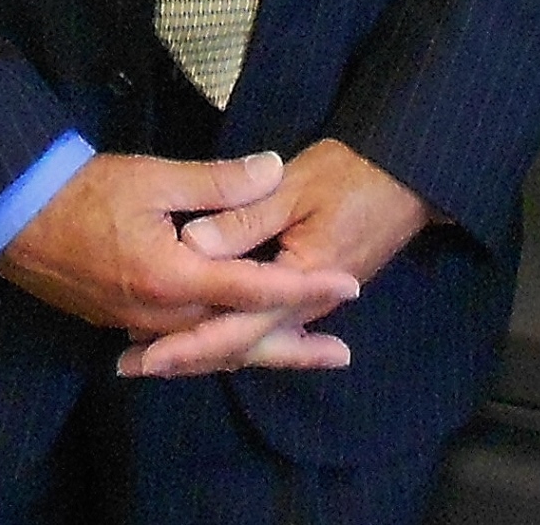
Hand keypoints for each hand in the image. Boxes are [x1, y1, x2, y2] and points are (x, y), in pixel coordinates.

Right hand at [0, 150, 362, 375]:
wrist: (12, 220)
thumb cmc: (81, 192)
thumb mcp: (153, 177)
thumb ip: (217, 181)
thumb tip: (274, 169)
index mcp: (172, 277)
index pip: (253, 288)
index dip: (305, 288)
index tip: (349, 286)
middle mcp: (160, 314)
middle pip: (239, 339)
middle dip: (294, 346)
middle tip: (343, 353)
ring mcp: (140, 325)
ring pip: (212, 348)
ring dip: (261, 350)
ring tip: (306, 352)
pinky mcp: (126, 322)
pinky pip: (185, 345)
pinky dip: (220, 347)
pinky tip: (241, 344)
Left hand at [155, 140, 436, 375]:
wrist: (409, 176)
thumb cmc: (355, 173)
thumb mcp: (297, 186)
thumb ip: (243, 216)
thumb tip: (193, 243)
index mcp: (299, 280)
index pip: (236, 323)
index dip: (189, 341)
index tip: (146, 354)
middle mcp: (305, 304)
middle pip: (239, 343)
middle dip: (186, 356)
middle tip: (130, 367)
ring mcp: (310, 302)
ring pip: (251, 339)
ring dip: (204, 350)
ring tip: (153, 359)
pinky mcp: (311, 292)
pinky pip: (264, 326)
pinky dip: (231, 335)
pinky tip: (206, 337)